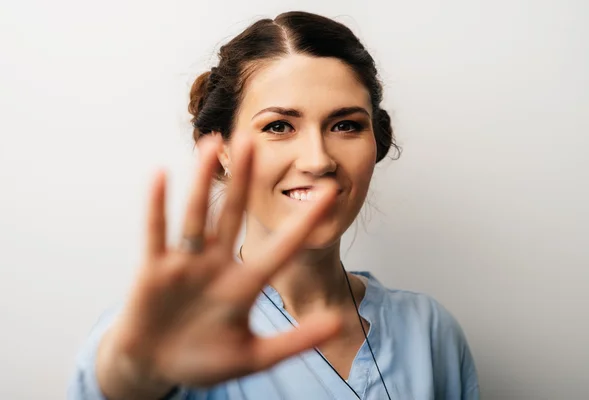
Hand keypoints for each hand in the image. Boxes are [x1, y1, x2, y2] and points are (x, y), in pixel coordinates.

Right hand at [97, 135, 341, 398]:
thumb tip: (338, 323)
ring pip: (197, 215)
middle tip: (254, 139)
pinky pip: (157, 233)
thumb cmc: (204, 362)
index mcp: (244, 285)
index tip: (329, 191)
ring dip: (202, 181)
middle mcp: (216, 265)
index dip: (304, 222)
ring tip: (212, 144)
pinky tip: (160, 175)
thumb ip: (294, 341)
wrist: (157, 368)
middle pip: (233, 215)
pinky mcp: (155, 270)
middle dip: (243, 180)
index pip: (281, 248)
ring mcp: (185, 264)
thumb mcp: (254, 357)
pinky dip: (158, 206)